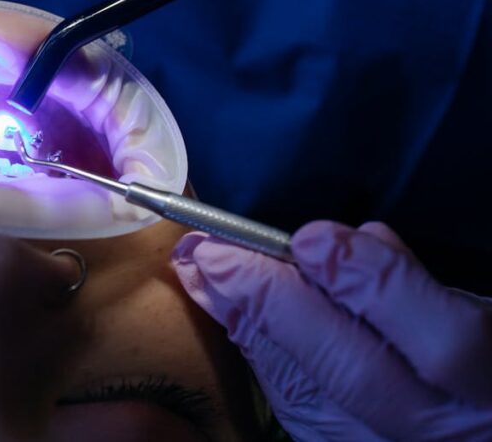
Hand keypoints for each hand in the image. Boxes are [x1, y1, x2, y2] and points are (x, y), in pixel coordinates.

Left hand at [171, 221, 491, 440]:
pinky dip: (260, 355)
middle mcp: (439, 433)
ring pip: (307, 396)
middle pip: (352, 372)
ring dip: (246, 324)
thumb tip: (355, 239)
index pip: (442, 341)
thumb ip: (420, 284)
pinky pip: (295, 409)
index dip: (371, 285)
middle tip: (211, 251)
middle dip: (274, 302)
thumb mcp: (478, 316)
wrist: (469, 429)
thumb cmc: (474, 368)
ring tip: (197, 272)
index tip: (310, 237)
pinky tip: (228, 313)